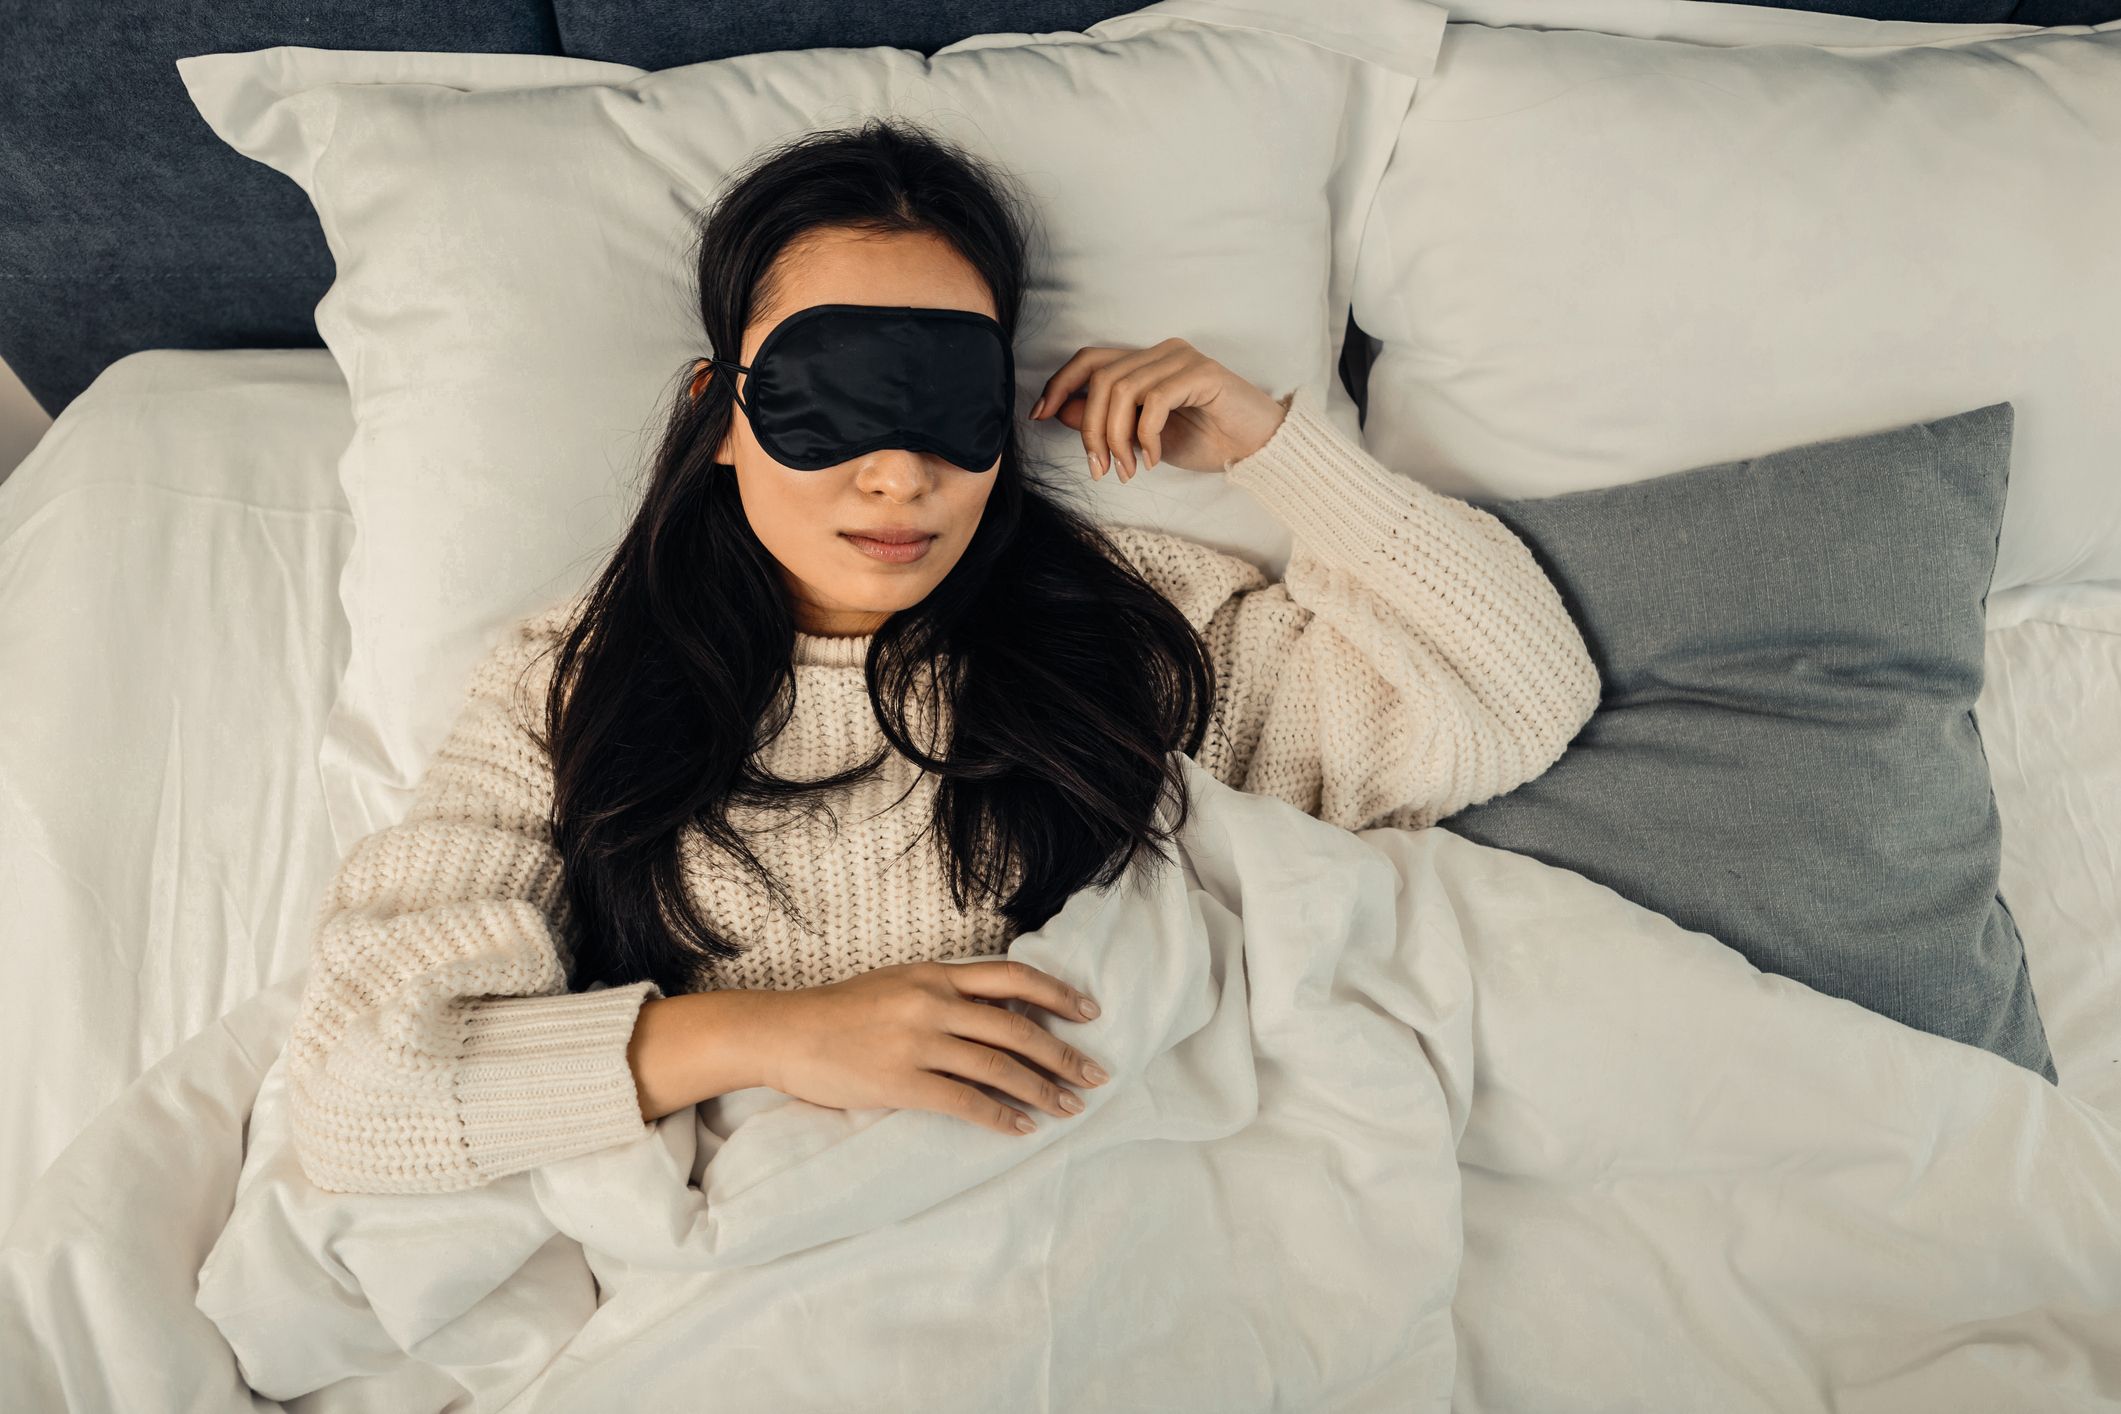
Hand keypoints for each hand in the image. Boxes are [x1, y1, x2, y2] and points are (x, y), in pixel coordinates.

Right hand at [753, 960, 1110, 1136]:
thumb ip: (945, 993)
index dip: (1058, 995)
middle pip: (1016, 1027)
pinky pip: (965, 1102)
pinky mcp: (902, 1081)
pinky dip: (1000, 1117)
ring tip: (1069, 1108)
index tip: (1090, 1013)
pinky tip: (1021, 1129)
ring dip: (1042, 1090)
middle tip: (1097, 1075)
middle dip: (1064, 1054)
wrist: (786, 1032)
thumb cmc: (841, 1011)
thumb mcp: (898, 984)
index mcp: (936, 973)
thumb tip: (999, 1013)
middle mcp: (933, 1002)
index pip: (1013, 977)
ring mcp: (918, 1041)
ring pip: (998, 1067)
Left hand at [1028, 337, 1289, 480]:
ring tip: (1126, 470)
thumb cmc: (1208, 441)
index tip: (1039, 415)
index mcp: (1146, 361)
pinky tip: (1152, 459)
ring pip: (1123, 389)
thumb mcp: (1144, 438)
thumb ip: (1109, 422)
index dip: (1060, 384)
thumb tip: (1062, 412)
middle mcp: (1162, 352)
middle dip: (1091, 429)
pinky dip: (1145, 436)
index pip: (1091, 360)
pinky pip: (1154, 401)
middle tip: (1099, 469)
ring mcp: (1183, 359)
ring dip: (1117, 438)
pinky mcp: (1203, 374)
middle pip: (1102, 378)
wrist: (1260, 448)